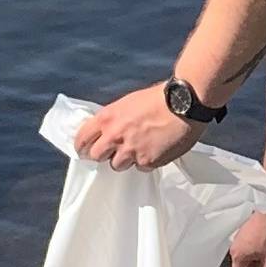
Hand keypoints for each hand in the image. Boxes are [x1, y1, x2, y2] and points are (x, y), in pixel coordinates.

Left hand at [75, 83, 206, 170]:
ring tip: (139, 148)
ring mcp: (131, 151)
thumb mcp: (127, 103)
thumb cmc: (157, 99)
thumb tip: (106, 131)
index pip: (82, 139)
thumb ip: (113, 119)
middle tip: (111, 152)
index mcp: (107, 118)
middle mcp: (115, 136)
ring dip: (125, 160)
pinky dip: (145, 161)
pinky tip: (155, 149)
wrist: (184, 103)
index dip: (82, 147)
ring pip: (117, 165)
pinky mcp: (148, 161)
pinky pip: (140, 167)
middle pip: (96, 156)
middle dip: (103, 155)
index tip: (84, 150)